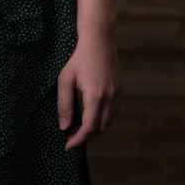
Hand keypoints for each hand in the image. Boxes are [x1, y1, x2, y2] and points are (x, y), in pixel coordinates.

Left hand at [56, 27, 121, 150]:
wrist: (99, 40)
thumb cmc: (79, 58)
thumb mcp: (65, 79)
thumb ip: (64, 104)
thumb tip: (64, 126)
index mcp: (95, 96)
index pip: (88, 128)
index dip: (78, 140)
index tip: (68, 145)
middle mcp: (109, 98)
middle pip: (100, 129)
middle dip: (85, 137)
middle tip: (71, 137)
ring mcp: (117, 94)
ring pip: (108, 123)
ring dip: (95, 130)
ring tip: (79, 129)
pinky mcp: (120, 90)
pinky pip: (114, 113)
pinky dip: (103, 121)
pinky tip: (92, 117)